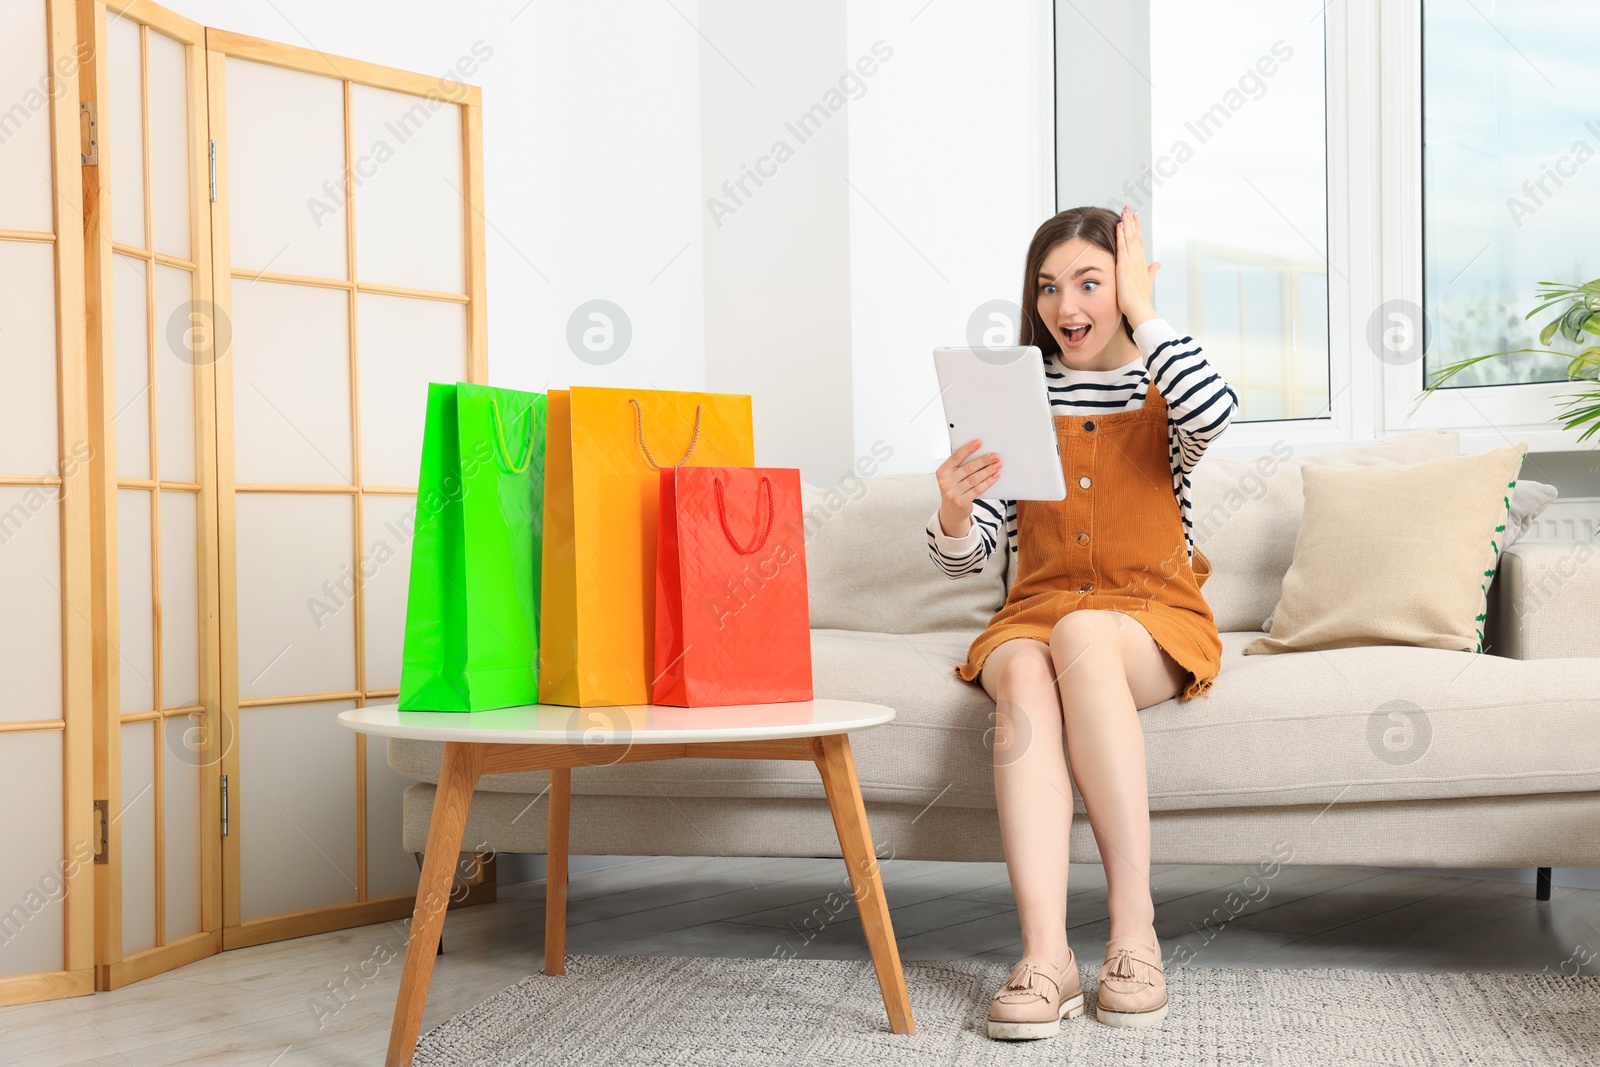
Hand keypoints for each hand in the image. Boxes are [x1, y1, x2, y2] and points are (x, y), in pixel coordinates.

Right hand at [934, 438, 999, 536]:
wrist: (951, 510)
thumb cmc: (954, 488)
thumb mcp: (952, 476)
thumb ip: (961, 465)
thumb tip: (981, 452)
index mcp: (942, 471)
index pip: (956, 457)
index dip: (968, 449)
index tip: (979, 442)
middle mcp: (945, 482)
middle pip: (968, 468)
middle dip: (983, 460)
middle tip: (995, 455)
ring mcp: (952, 493)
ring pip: (974, 479)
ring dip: (988, 471)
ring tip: (998, 464)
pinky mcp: (961, 502)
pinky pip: (978, 489)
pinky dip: (988, 482)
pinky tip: (995, 476)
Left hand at [1115, 204, 1159, 330]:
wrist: (1139, 309)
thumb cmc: (1140, 299)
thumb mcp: (1147, 282)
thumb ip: (1152, 271)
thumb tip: (1158, 263)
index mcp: (1142, 263)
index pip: (1139, 242)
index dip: (1137, 229)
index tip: (1135, 217)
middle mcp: (1138, 260)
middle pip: (1136, 236)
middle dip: (1132, 221)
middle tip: (1129, 208)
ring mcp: (1132, 262)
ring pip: (1131, 238)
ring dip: (1128, 224)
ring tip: (1125, 210)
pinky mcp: (1124, 266)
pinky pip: (1123, 247)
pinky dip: (1121, 235)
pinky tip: (1119, 225)